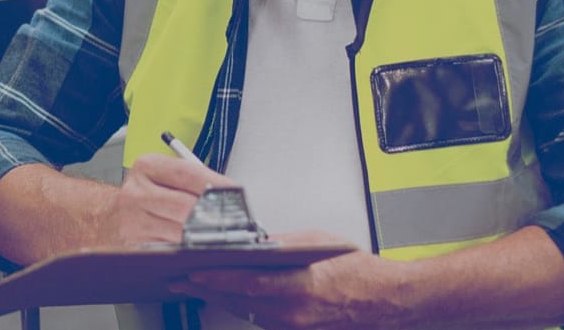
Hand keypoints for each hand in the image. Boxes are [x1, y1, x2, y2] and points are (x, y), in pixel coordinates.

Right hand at [102, 153, 235, 249]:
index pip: (188, 173)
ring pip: (180, 232)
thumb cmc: (143, 194)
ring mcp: (133, 222)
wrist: (105, 218)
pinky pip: (170, 249)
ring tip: (222, 234)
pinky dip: (189, 249)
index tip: (236, 193)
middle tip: (235, 220)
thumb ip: (192, 179)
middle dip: (213, 215)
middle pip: (185, 206)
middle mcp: (136, 193)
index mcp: (146, 167)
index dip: (216, 184)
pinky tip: (199, 247)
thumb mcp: (161, 175)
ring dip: (204, 236)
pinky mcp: (135, 246)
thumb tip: (229, 192)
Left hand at [171, 231, 403, 329]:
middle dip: (207, 288)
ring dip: (220, 296)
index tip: (191, 271)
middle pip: (237, 300)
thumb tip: (255, 241)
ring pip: (245, 310)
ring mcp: (291, 325)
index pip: (245, 282)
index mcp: (298, 287)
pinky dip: (241, 304)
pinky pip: (259, 317)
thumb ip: (283, 244)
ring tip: (196, 284)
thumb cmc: (357, 270)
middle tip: (180, 278)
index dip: (215, 277)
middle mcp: (290, 312)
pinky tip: (228, 294)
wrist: (383, 300)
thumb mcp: (318, 243)